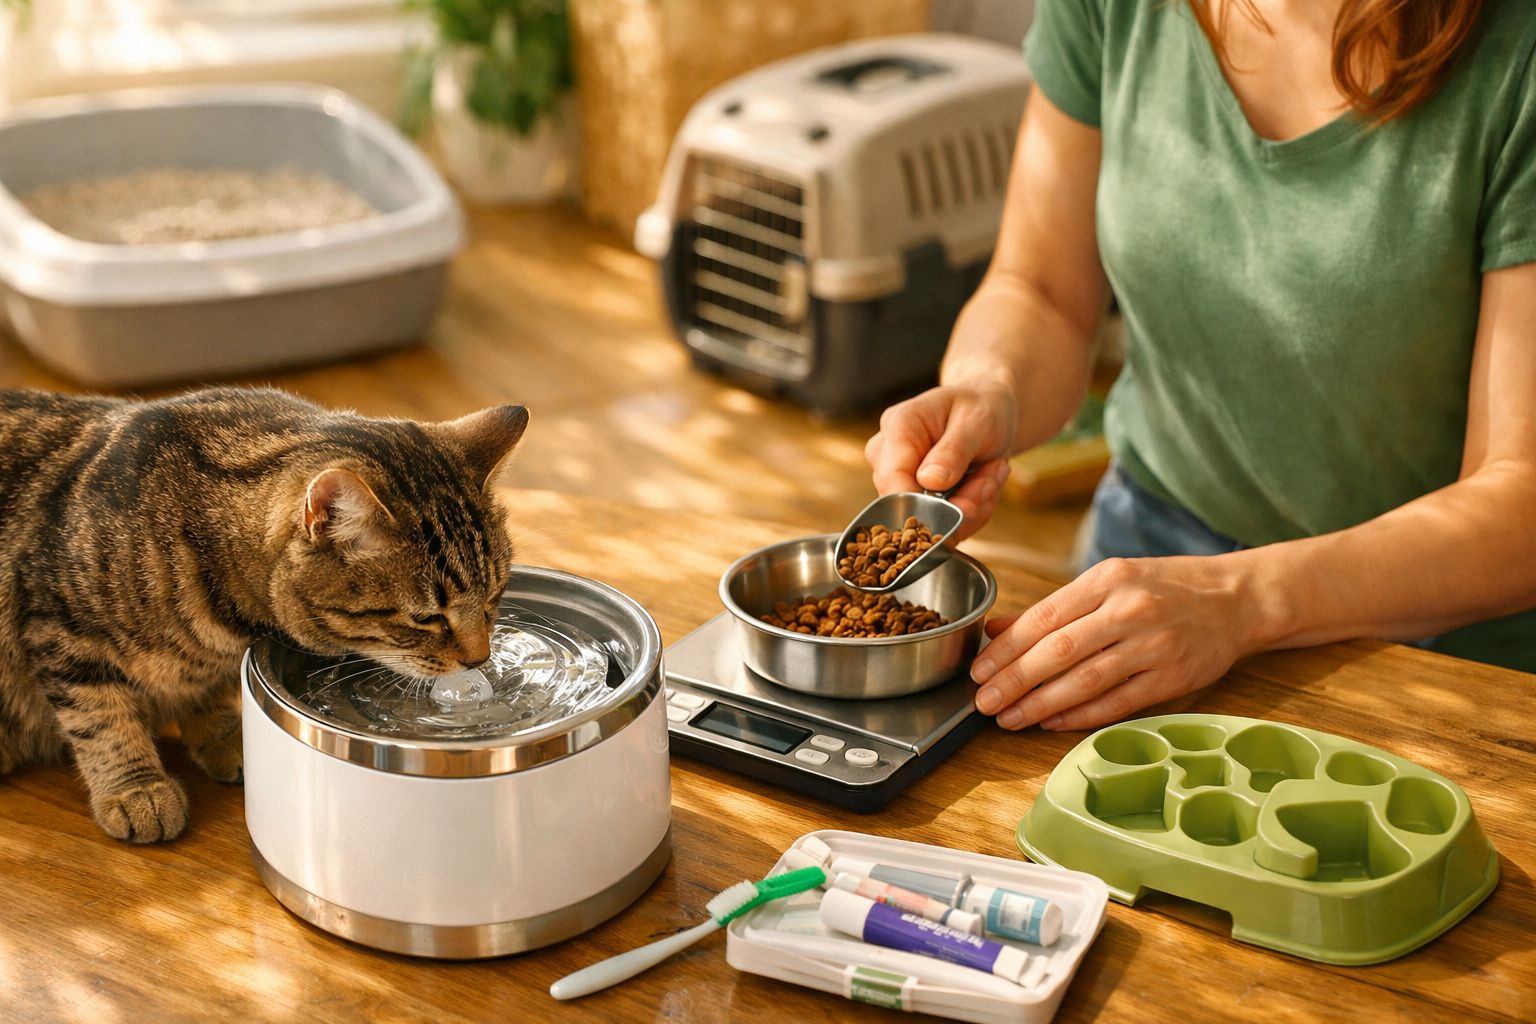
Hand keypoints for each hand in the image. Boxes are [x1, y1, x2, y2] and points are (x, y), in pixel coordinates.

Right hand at [864, 382, 1016, 539]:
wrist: (990, 411)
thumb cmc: (981, 407)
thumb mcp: (976, 421)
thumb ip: (952, 451)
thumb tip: (929, 483)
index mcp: (898, 427)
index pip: (892, 478)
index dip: (924, 504)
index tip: (966, 508)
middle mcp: (888, 456)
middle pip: (912, 505)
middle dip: (962, 502)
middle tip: (994, 475)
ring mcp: (900, 480)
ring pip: (930, 520)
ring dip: (972, 506)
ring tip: (992, 473)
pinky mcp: (915, 500)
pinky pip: (942, 525)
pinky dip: (972, 511)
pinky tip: (985, 484)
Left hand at [972, 556, 1267, 729]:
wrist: (1238, 599)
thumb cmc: (1165, 588)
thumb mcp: (1109, 581)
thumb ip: (1055, 608)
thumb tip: (997, 630)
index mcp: (1108, 580)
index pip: (1044, 618)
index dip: (1006, 649)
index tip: (978, 670)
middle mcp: (1129, 610)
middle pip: (1058, 651)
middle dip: (1014, 680)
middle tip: (983, 702)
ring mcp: (1154, 645)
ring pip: (1085, 681)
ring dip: (1040, 705)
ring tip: (1009, 718)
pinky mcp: (1173, 678)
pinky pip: (1117, 702)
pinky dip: (1080, 715)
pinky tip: (1051, 723)